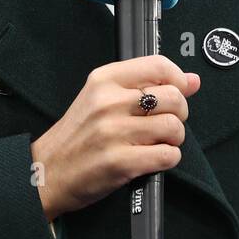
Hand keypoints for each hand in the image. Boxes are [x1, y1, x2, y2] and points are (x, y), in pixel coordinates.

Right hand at [31, 55, 200, 220]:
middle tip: (165, 123)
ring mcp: (113, 133)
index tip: (179, 90)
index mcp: (104, 80)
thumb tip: (192, 80)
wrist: (46, 172)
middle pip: (174, 98)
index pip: (159, 66)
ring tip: (157, 142)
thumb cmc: (77, 136)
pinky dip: (168, 159)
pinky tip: (152, 158)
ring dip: (173, 139)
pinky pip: (167, 156)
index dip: (179, 79)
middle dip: (179, 114)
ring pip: (174, 128)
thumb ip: (146, 85)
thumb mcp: (102, 99)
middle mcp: (108, 103)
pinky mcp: (119, 162)